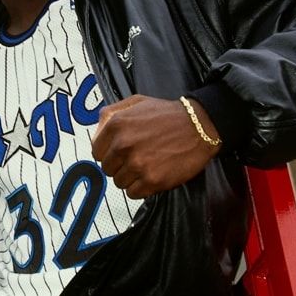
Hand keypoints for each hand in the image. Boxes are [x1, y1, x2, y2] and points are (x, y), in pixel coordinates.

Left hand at [91, 95, 220, 198]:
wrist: (198, 126)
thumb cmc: (167, 114)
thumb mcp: (135, 102)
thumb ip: (111, 114)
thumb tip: (96, 133)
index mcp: (116, 125)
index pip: (96, 152)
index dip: (108, 154)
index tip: (119, 153)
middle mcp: (123, 145)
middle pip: (107, 169)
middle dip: (119, 166)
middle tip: (136, 158)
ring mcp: (137, 164)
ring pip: (119, 183)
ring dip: (131, 177)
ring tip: (146, 165)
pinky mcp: (152, 180)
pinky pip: (133, 193)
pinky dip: (141, 188)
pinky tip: (152, 174)